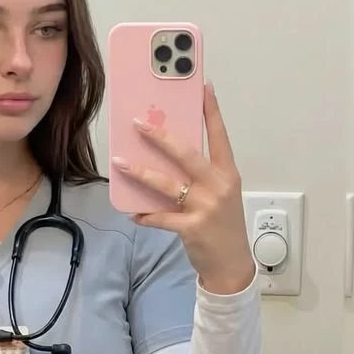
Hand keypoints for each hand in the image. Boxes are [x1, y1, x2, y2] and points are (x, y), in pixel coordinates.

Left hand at [112, 82, 255, 294]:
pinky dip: (144, 215)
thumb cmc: (223, 226)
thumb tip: (167, 158)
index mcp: (227, 174)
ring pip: (167, 184)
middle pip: (186, 155)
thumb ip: (201, 177)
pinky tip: (132, 213)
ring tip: (121, 164)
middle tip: (139, 123)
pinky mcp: (191, 228)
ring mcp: (205, 207)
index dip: (212, 112)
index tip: (204, 88)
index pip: (219, 137)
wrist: (232, 265)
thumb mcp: (220, 195)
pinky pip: (160, 217)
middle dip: (160, 137)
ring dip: (141, 173)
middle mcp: (218, 187)